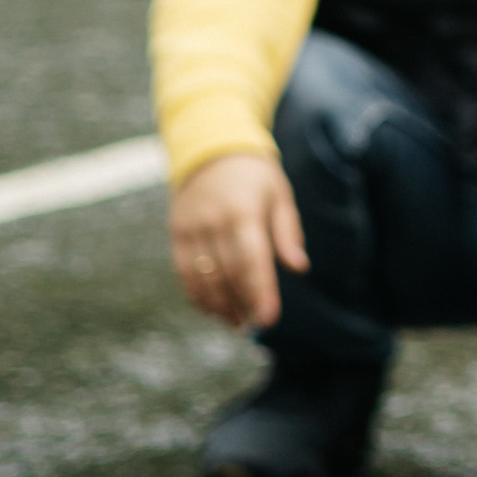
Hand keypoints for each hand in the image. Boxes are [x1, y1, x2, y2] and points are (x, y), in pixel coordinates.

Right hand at [169, 153, 307, 330]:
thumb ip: (287, 232)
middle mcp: (213, 220)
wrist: (211, 150)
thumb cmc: (255, 177)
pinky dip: (197, 295)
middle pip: (227, 274)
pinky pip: (184, 272)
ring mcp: (191, 227)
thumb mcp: (279, 195)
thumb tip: (299, 267)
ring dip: (219, 306)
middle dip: (242, 304)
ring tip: (237, 323)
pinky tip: (213, 309)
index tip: (269, 318)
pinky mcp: (177, 233)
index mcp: (243, 210)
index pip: (251, 260)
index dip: (260, 291)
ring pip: (202, 278)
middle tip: (256, 326)